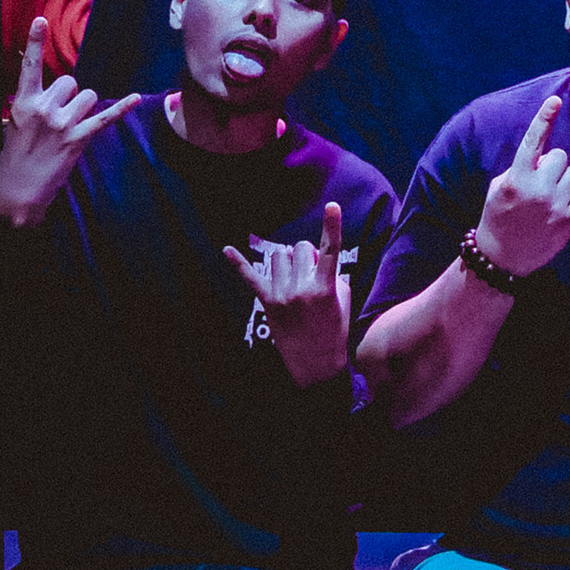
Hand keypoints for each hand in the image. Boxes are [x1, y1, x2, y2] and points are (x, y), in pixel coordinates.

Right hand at [0, 17, 141, 225]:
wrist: (15, 193)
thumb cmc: (13, 158)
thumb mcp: (13, 124)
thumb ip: (31, 104)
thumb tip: (50, 92)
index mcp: (22, 103)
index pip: (28, 67)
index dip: (34, 42)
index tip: (39, 20)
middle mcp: (43, 109)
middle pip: (69, 81)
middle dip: (68, 95)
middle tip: (57, 118)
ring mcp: (61, 124)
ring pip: (87, 96)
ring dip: (84, 107)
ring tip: (69, 127)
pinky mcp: (77, 140)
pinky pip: (104, 118)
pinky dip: (122, 109)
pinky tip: (136, 98)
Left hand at [224, 201, 351, 386]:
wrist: (316, 364)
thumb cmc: (335, 329)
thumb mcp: (343, 300)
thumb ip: (333, 274)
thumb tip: (318, 259)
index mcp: (324, 288)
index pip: (330, 250)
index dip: (332, 226)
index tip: (332, 205)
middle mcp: (300, 289)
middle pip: (300, 248)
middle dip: (306, 253)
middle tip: (311, 272)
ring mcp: (281, 296)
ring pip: (280, 256)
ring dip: (287, 260)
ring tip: (294, 278)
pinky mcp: (267, 303)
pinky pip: (251, 277)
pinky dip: (238, 262)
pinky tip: (227, 249)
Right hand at [475, 96, 569, 278]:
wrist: (501, 257)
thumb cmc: (497, 217)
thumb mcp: (497, 187)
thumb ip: (520, 167)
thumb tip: (545, 156)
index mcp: (517, 179)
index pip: (533, 141)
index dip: (544, 118)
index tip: (554, 100)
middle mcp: (539, 190)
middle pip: (560, 156)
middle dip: (552, 163)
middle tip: (539, 181)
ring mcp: (556, 205)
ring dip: (565, 177)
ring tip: (550, 194)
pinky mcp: (569, 219)